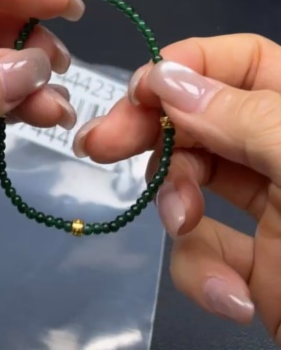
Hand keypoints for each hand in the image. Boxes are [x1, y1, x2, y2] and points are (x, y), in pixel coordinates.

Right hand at [72, 34, 280, 344]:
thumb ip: (245, 118)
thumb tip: (168, 78)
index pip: (241, 62)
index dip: (187, 68)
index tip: (138, 94)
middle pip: (204, 119)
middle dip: (154, 132)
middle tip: (99, 145)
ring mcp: (277, 213)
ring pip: (195, 185)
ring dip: (178, 207)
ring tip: (184, 229)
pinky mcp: (262, 271)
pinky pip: (208, 255)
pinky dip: (204, 275)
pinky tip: (232, 300)